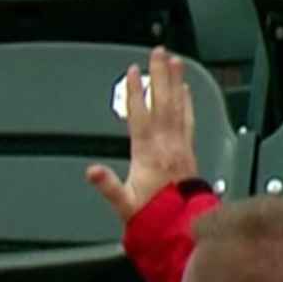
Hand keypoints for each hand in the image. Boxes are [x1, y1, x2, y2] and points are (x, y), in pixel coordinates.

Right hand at [87, 46, 198, 225]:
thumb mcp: (124, 204)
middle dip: (160, 75)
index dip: (135, 92)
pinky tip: (186, 90)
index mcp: (147, 154)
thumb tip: (92, 171)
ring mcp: (180, 146)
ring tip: (175, 61)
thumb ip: (108, 186)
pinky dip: (187, 101)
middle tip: (158, 53)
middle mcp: (166, 145)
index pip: (140, 115)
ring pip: (178, 106)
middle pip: (162, 102)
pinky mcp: (189, 151)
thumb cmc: (152, 217)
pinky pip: (189, 119)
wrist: (181, 228)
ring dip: (176, 82)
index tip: (133, 71)